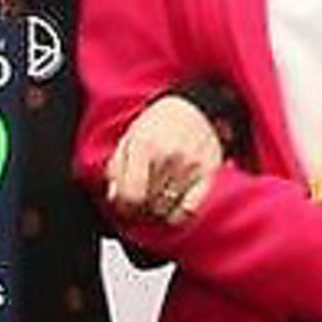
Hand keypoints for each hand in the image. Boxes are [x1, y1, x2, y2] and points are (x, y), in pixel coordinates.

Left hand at [106, 94, 223, 223]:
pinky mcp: (208, 175)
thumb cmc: (159, 123)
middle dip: (139, 207)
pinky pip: (188, 211)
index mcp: (144, 145)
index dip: (123, 206)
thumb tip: (113, 197)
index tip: (124, 205)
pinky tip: (172, 203)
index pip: (130, 194)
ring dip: (157, 209)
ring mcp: (190, 167)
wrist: (197, 107)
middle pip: (147, 204)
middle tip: (140, 200)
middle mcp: (168, 156)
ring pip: (165, 210)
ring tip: (155, 197)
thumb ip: (116, 167)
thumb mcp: (130, 136)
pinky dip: (177, 213)